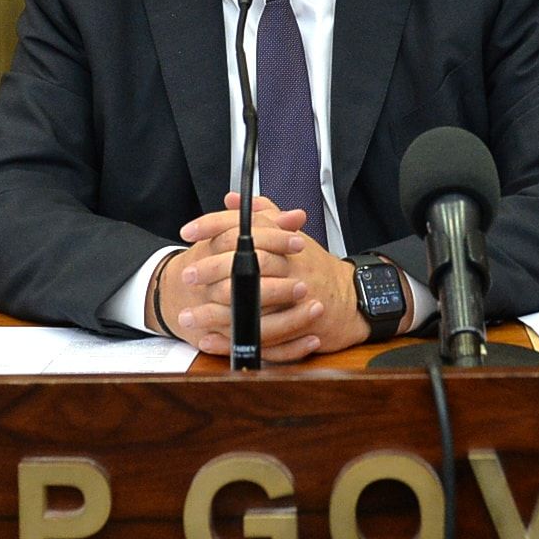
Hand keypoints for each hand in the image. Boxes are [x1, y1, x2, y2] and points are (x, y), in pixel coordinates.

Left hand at [169, 194, 372, 361]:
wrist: (351, 299)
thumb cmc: (316, 268)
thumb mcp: (291, 234)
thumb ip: (262, 214)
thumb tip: (232, 200)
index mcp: (283, 241)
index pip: (244, 226)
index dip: (212, 226)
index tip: (187, 231)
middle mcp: (287, 267)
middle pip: (246, 263)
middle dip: (212, 269)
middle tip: (187, 274)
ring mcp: (291, 298)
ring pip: (249, 303)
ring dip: (214, 312)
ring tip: (187, 315)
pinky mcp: (292, 327)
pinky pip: (257, 335)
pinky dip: (232, 338)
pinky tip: (209, 339)